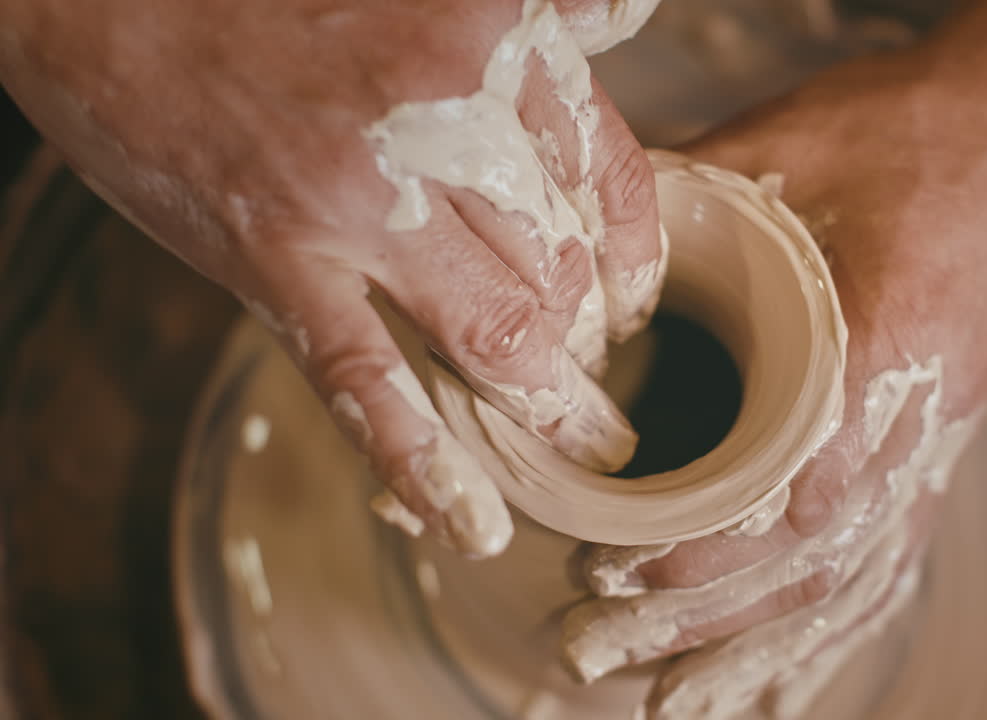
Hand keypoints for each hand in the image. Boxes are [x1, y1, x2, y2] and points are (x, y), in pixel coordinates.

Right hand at [0, 0, 662, 556]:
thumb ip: (532, 28)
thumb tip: (622, 19)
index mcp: (492, 36)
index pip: (610, 178)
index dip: (632, 256)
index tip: (632, 299)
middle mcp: (448, 115)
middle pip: (560, 265)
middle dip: (588, 336)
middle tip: (593, 373)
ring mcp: (363, 196)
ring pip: (496, 330)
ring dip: (545, 403)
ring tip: (577, 438)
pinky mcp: (275, 258)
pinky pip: (369, 379)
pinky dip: (424, 461)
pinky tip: (471, 523)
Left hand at [561, 38, 986, 718]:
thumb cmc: (900, 127)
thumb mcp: (779, 148)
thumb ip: (681, 221)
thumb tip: (575, 281)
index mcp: (886, 344)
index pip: (794, 489)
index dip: (702, 548)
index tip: (608, 570)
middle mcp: (921, 415)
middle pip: (811, 560)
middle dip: (700, 626)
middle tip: (590, 656)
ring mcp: (937, 439)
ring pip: (847, 578)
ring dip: (755, 648)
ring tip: (670, 703)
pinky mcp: (935, 444)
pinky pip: (885, 557)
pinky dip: (826, 626)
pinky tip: (779, 681)